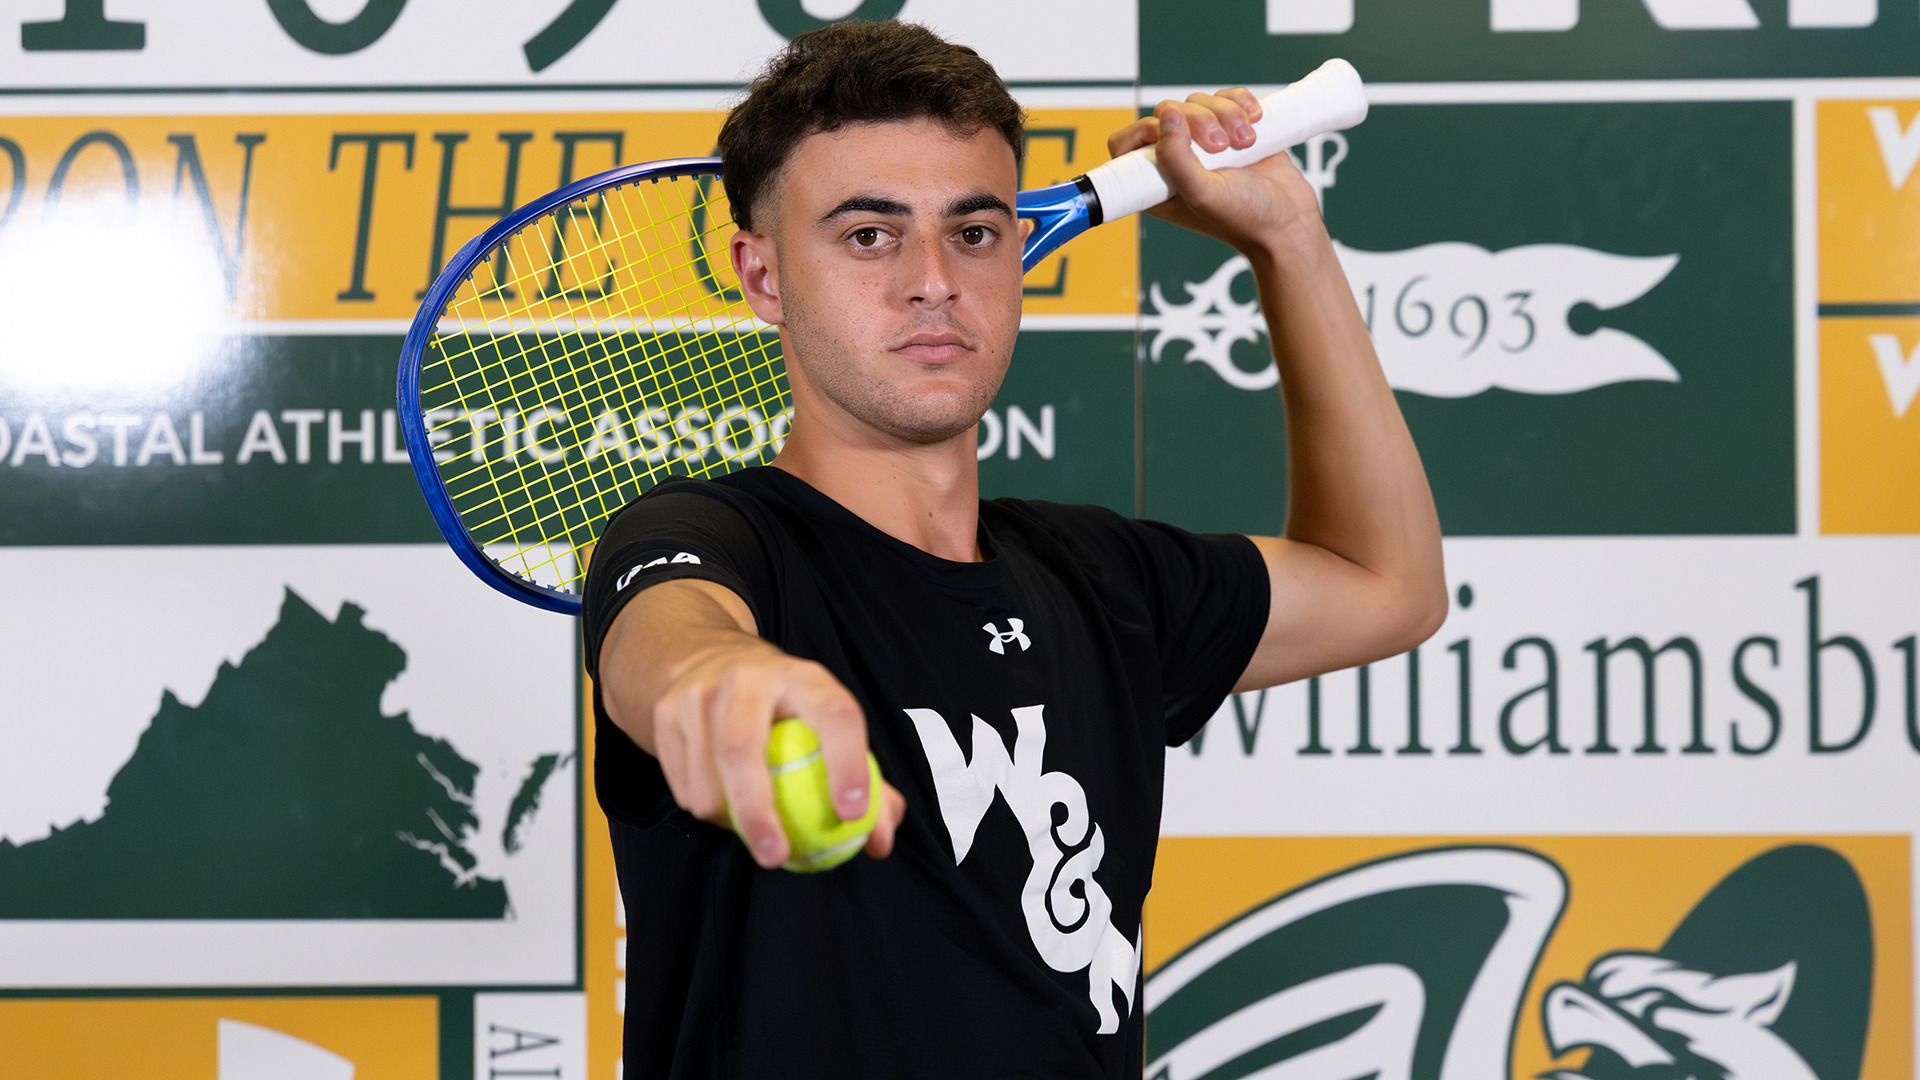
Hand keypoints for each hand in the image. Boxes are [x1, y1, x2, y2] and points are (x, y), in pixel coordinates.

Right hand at [649, 636, 905, 869]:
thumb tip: (879, 839)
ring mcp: (700, 692)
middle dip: (757, 812)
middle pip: (742, 749)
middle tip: (776, 856)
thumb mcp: (825, 724)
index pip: (834, 714)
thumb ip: (865, 782)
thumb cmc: (782, 707)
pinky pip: (682, 784)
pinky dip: (704, 807)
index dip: (847, 763)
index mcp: (804, 678)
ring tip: (750, 826)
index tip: (851, 814)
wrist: (703, 659)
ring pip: (705, 777)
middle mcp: (749, 678)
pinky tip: (721, 801)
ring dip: (727, 818)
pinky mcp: (665, 711)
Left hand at [1106, 89, 1326, 258]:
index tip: (1173, 136)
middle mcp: (1177, 161)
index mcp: (1156, 182)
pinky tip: (1256, 120)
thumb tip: (1167, 116)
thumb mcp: (1202, 194)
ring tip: (1247, 141)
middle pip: (1169, 113)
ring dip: (1227, 114)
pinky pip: (1227, 98)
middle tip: (1221, 147)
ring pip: (1201, 103)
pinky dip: (1241, 103)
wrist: (1289, 221)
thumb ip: (1175, 158)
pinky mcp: (1233, 130)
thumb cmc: (1244, 219)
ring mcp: (1206, 145)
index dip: (1144, 130)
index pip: (1126, 143)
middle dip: (1199, 120)